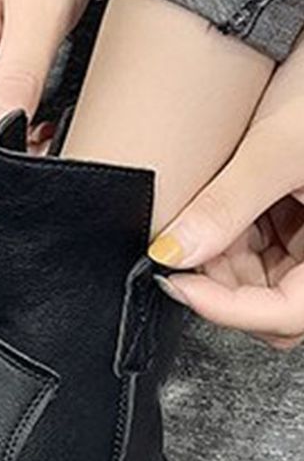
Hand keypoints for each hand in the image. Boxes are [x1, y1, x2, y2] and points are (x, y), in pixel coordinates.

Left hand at [149, 34, 303, 349]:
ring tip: (195, 215)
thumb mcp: (280, 145)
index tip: (174, 281)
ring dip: (224, 253)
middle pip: (273, 300)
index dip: (228, 309)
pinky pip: (268, 240)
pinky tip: (214, 200)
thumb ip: (227, 205)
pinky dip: (235, 228)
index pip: (286, 315)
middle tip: (175, 244)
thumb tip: (173, 252)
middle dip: (222, 279)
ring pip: (264, 273)